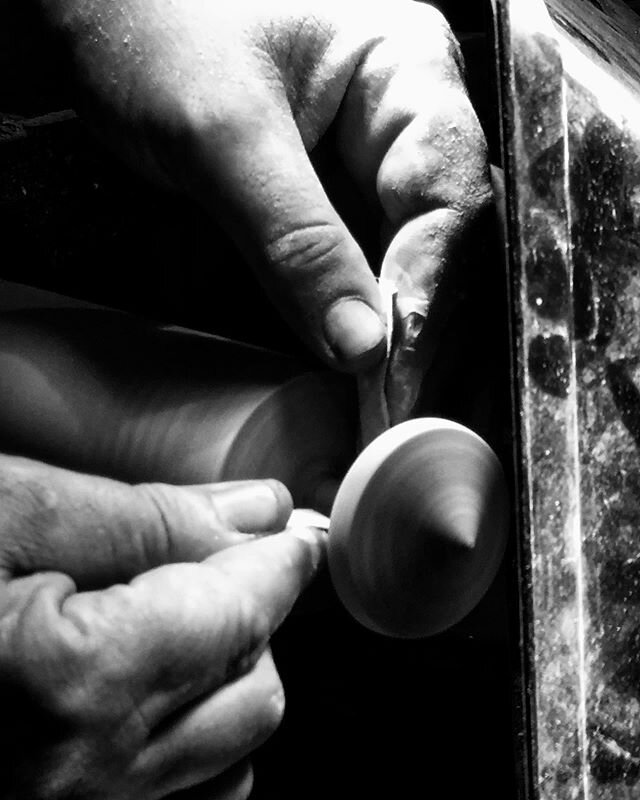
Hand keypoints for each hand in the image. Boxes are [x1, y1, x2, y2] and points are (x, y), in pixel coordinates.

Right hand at [0, 455, 324, 798]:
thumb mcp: (12, 517)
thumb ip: (141, 519)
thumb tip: (254, 513)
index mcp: (70, 684)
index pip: (238, 615)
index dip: (281, 563)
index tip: (296, 536)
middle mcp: (81, 780)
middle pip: (253, 694)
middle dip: (254, 619)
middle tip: (224, 567)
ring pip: (231, 759)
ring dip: (227, 685)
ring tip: (175, 631)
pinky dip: (192, 745)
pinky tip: (150, 699)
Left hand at [36, 0, 490, 377]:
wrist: (92, 10)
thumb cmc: (151, 21)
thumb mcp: (223, 133)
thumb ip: (295, 240)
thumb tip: (362, 344)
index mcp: (405, 67)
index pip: (446, 194)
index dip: (428, 288)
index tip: (397, 364)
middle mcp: (401, 116)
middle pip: (441, 237)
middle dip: (421, 323)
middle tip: (398, 404)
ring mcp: (364, 160)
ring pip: (405, 259)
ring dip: (395, 332)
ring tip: (385, 401)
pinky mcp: (328, 197)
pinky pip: (359, 263)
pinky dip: (356, 316)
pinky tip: (354, 361)